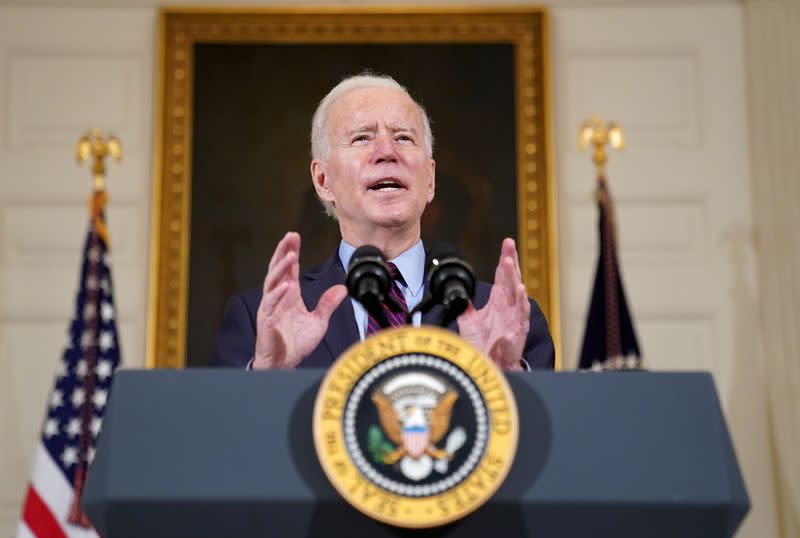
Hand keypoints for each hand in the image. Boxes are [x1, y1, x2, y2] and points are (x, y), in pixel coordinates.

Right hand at [252, 232, 346, 368]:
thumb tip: (343, 289)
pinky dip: (278, 295)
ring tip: (290, 255)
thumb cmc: (296, 343)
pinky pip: (270, 306)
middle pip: (278, 269)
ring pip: (272, 283)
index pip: (290, 269)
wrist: (285, 364)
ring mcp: (271, 308)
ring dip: (280, 268)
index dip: (292, 252)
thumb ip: (328, 304)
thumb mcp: (319, 322)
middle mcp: (278, 298)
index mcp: (289, 295)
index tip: (295, 236)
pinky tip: (286, 286)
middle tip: (290, 236)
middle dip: (283, 252)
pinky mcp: (267, 322)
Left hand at [457, 238, 529, 370]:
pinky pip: (521, 315)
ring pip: (516, 293)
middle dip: (510, 261)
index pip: (502, 275)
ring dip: (513, 278)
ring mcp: (514, 317)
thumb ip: (464, 306)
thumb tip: (458, 293)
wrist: (488, 365)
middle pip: (510, 278)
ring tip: (510, 263)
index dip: (505, 258)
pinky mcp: (518, 331)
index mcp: (498, 300)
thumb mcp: (469, 321)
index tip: (506, 243)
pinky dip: (520, 303)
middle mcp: (508, 305)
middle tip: (509, 245)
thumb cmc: (482, 343)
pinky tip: (519, 290)